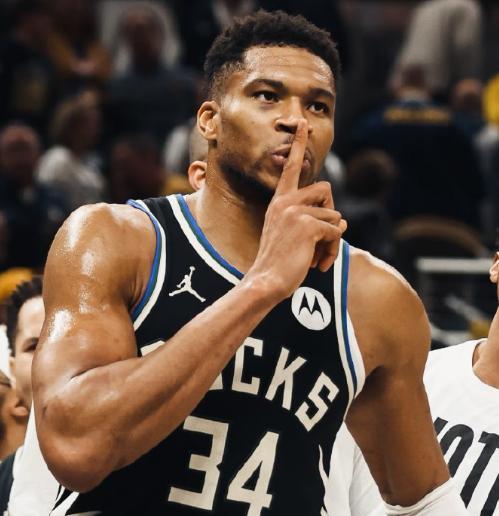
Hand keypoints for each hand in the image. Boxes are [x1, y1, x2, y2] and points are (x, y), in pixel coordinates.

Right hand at [246, 120, 346, 300]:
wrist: (266, 280)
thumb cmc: (278, 262)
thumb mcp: (292, 236)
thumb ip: (313, 222)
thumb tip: (343, 222)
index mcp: (279, 201)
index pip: (291, 167)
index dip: (298, 144)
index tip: (302, 123)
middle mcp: (286, 202)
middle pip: (326, 189)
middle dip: (331, 212)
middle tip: (323, 236)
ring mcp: (296, 212)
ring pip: (335, 216)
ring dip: (332, 240)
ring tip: (317, 257)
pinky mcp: (308, 225)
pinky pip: (336, 231)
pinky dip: (332, 250)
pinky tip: (319, 265)